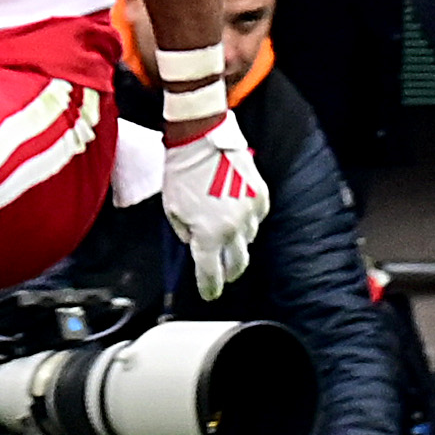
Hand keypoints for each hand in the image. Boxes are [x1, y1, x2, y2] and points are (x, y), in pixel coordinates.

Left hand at [162, 110, 268, 297]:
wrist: (202, 141)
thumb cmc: (181, 174)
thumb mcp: (172, 210)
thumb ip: (186, 234)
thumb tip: (196, 242)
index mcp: (209, 235)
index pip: (211, 273)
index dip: (209, 287)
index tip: (209, 294)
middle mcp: (235, 228)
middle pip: (237, 263)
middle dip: (228, 271)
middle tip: (221, 273)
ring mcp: (251, 212)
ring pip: (247, 239)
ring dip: (235, 240)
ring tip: (222, 228)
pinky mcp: (262, 196)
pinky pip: (256, 218)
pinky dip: (246, 219)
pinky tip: (234, 210)